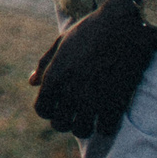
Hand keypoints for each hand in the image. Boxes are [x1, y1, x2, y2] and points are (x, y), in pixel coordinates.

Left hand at [28, 0, 156, 136]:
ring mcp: (93, 100)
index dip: (47, 110)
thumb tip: (32, 83)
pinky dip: (105, 126)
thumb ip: (45, 64)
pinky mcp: (115, 103)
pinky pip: (105, 129)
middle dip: (64, 121)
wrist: (124, 27)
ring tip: (89, 118)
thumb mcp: (61, 42)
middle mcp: (70, 92)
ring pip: (81, 131)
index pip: (42, 109)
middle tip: (73, 114)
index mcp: (55, 77)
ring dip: (84, 127)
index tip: (56, 107)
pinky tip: (107, 117)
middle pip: (59, 124)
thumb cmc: (90, 30)